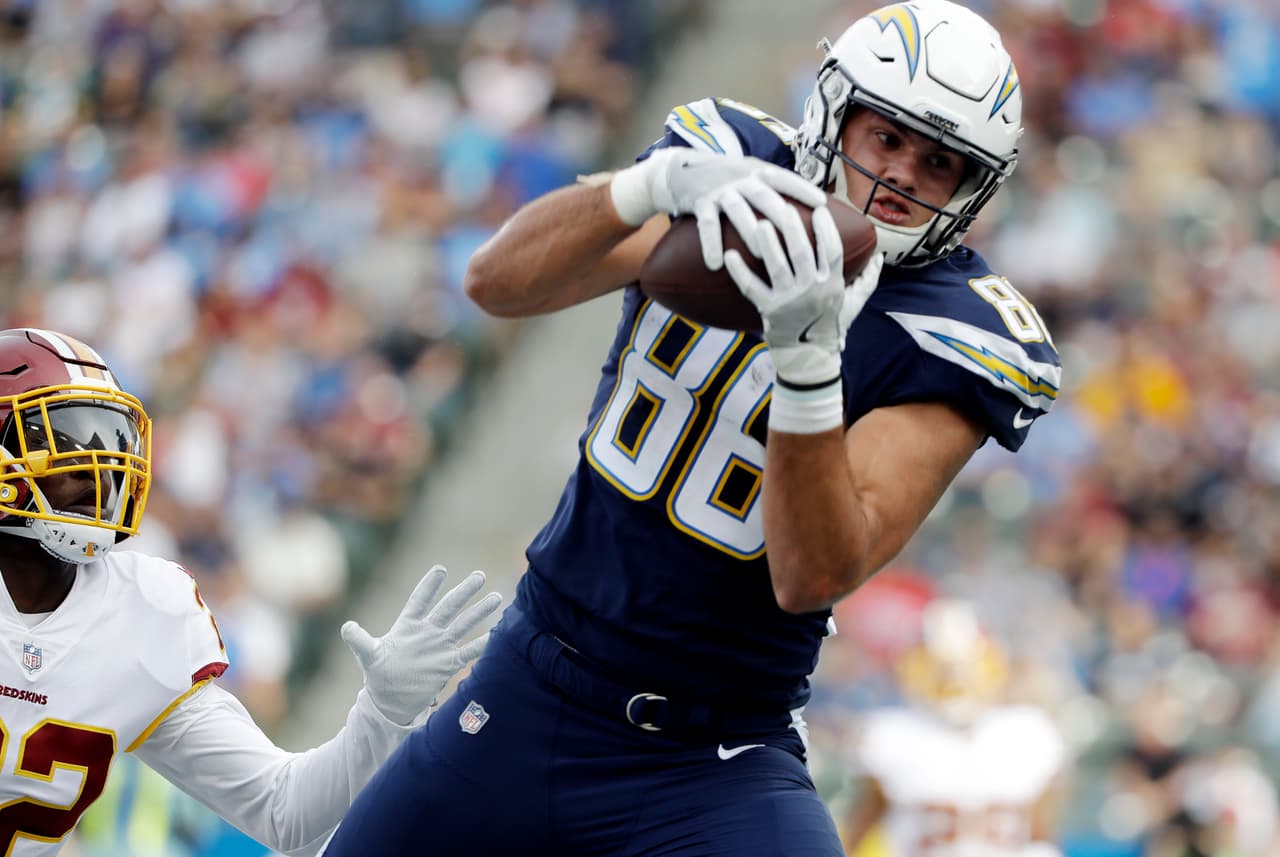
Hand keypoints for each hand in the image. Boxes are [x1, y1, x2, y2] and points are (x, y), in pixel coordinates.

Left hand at [341, 566, 501, 724]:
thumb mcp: (368, 656)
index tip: (441, 569)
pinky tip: (496, 634)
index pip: (420, 601)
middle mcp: (428, 632)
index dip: (429, 586)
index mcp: (408, 625)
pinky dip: (481, 644)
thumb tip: (346, 627)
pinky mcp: (448, 664)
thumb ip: (360, 641)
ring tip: (496, 598)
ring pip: (463, 625)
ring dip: (479, 612)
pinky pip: (468, 652)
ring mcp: (440, 646)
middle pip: (449, 608)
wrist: (392, 699)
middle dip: (464, 592)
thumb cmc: (378, 673)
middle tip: (479, 576)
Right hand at [610, 149, 826, 268]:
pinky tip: (715, 264)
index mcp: (755, 171)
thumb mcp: (746, 174)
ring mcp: (719, 189)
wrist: (679, 170)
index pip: (784, 178)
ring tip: (762, 257)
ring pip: (738, 211)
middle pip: (764, 196)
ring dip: (750, 233)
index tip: (823, 205)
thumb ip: (769, 186)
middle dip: (781, 217)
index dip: (803, 190)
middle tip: (798, 240)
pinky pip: (706, 225)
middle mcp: (739, 177)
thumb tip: (802, 207)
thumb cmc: (721, 179)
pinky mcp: (699, 201)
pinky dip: (710, 245)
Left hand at [727, 205, 884, 387]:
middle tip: (782, 207)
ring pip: (777, 266)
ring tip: (759, 223)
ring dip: (767, 243)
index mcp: (832, 284)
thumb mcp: (853, 304)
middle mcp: (812, 291)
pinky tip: (730, 255)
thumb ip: (868, 280)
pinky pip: (751, 288)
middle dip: (792, 227)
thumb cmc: (831, 326)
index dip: (826, 229)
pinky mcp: (768, 311)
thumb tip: (880, 257)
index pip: (832, 250)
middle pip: (801, 252)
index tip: (819, 209)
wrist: (809, 358)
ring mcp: (789, 301)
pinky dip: (740, 272)